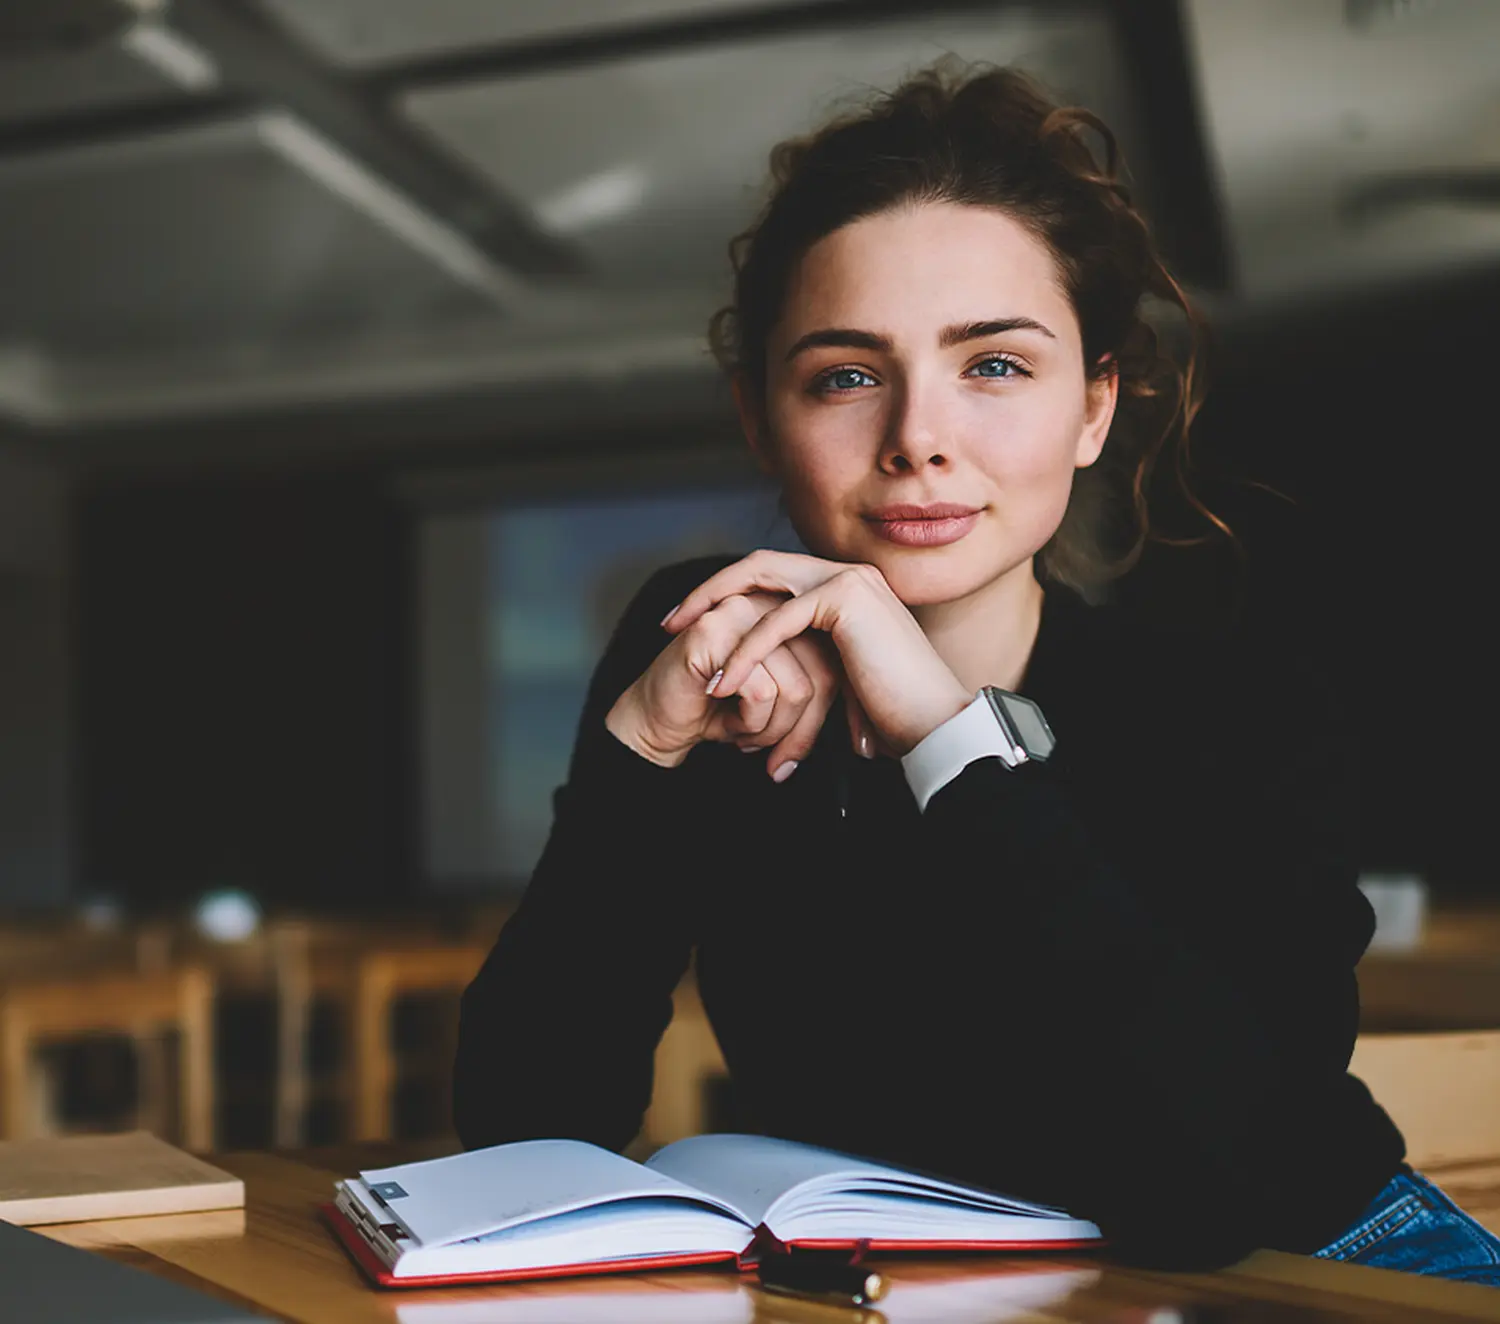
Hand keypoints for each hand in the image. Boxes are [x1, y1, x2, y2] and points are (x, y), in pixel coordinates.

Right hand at [606, 590, 839, 778]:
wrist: (659, 723)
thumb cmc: (719, 712)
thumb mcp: (782, 699)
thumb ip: (818, 687)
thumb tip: (866, 727)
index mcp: (788, 611)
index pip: (835, 662)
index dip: (824, 716)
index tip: (799, 751)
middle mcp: (767, 604)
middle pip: (822, 674)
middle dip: (802, 731)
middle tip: (778, 759)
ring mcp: (739, 613)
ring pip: (796, 688)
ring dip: (773, 731)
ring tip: (748, 739)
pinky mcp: (713, 632)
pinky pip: (761, 691)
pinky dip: (750, 724)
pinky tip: (729, 727)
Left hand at [663, 550, 972, 756]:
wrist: (936, 726)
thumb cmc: (896, 715)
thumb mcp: (842, 680)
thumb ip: (812, 661)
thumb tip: (775, 677)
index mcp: (849, 588)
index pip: (775, 575)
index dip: (730, 594)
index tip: (692, 625)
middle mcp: (849, 574)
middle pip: (760, 564)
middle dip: (710, 590)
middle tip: (670, 622)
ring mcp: (850, 579)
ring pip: (761, 579)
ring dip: (714, 608)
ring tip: (679, 640)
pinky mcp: (846, 598)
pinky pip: (777, 620)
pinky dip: (744, 651)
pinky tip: (722, 680)